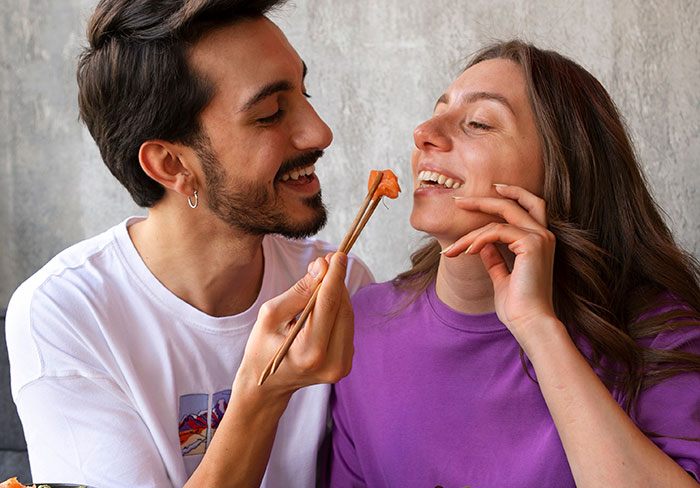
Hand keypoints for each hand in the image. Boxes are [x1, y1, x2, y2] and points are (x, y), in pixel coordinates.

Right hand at [237, 252, 353, 396]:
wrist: (266, 387)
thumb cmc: (262, 348)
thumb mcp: (270, 315)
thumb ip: (299, 291)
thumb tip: (323, 267)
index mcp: (309, 351)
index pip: (329, 304)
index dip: (335, 275)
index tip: (340, 254)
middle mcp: (331, 361)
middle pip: (342, 308)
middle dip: (336, 282)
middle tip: (325, 262)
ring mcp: (341, 366)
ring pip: (348, 316)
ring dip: (338, 295)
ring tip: (320, 281)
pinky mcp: (346, 365)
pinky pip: (346, 327)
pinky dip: (337, 311)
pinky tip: (323, 305)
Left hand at [443, 184, 557, 346]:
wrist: (530, 323)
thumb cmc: (518, 306)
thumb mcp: (502, 277)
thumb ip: (495, 258)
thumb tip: (482, 244)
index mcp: (540, 241)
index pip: (528, 206)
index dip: (509, 194)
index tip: (484, 194)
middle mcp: (544, 235)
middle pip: (515, 202)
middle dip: (485, 199)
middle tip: (459, 201)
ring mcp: (540, 238)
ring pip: (499, 219)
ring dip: (470, 234)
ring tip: (452, 249)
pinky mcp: (532, 244)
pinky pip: (497, 232)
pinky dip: (478, 240)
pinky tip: (466, 252)